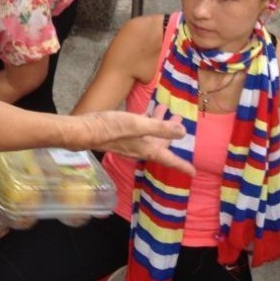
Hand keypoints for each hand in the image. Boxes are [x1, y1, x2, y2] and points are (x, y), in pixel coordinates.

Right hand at [77, 107, 193, 174]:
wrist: (86, 130)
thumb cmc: (111, 128)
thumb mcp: (137, 125)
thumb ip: (160, 128)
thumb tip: (183, 131)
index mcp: (147, 149)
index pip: (169, 159)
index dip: (182, 165)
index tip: (194, 172)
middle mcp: (140, 149)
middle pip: (161, 145)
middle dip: (171, 134)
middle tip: (179, 117)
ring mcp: (130, 143)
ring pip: (150, 136)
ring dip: (159, 123)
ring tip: (165, 108)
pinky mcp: (121, 136)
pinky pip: (140, 130)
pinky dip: (147, 122)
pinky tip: (145, 111)